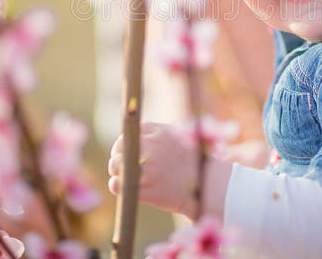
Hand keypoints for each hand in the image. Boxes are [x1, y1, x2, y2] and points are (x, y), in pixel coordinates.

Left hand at [107, 122, 231, 219]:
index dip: (125, 143)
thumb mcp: (179, 136)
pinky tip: (121, 186)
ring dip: (116, 171)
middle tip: (122, 166)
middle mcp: (152, 148)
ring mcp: (148, 169)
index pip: (130, 132)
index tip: (126, 150)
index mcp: (159, 133)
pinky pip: (119, 184)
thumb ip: (158, 133)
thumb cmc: (193, 161)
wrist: (206, 186)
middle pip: (120, 148)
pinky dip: (116, 185)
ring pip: (116, 165)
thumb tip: (136, 134)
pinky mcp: (146, 189)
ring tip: (123, 176)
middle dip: (118, 157)